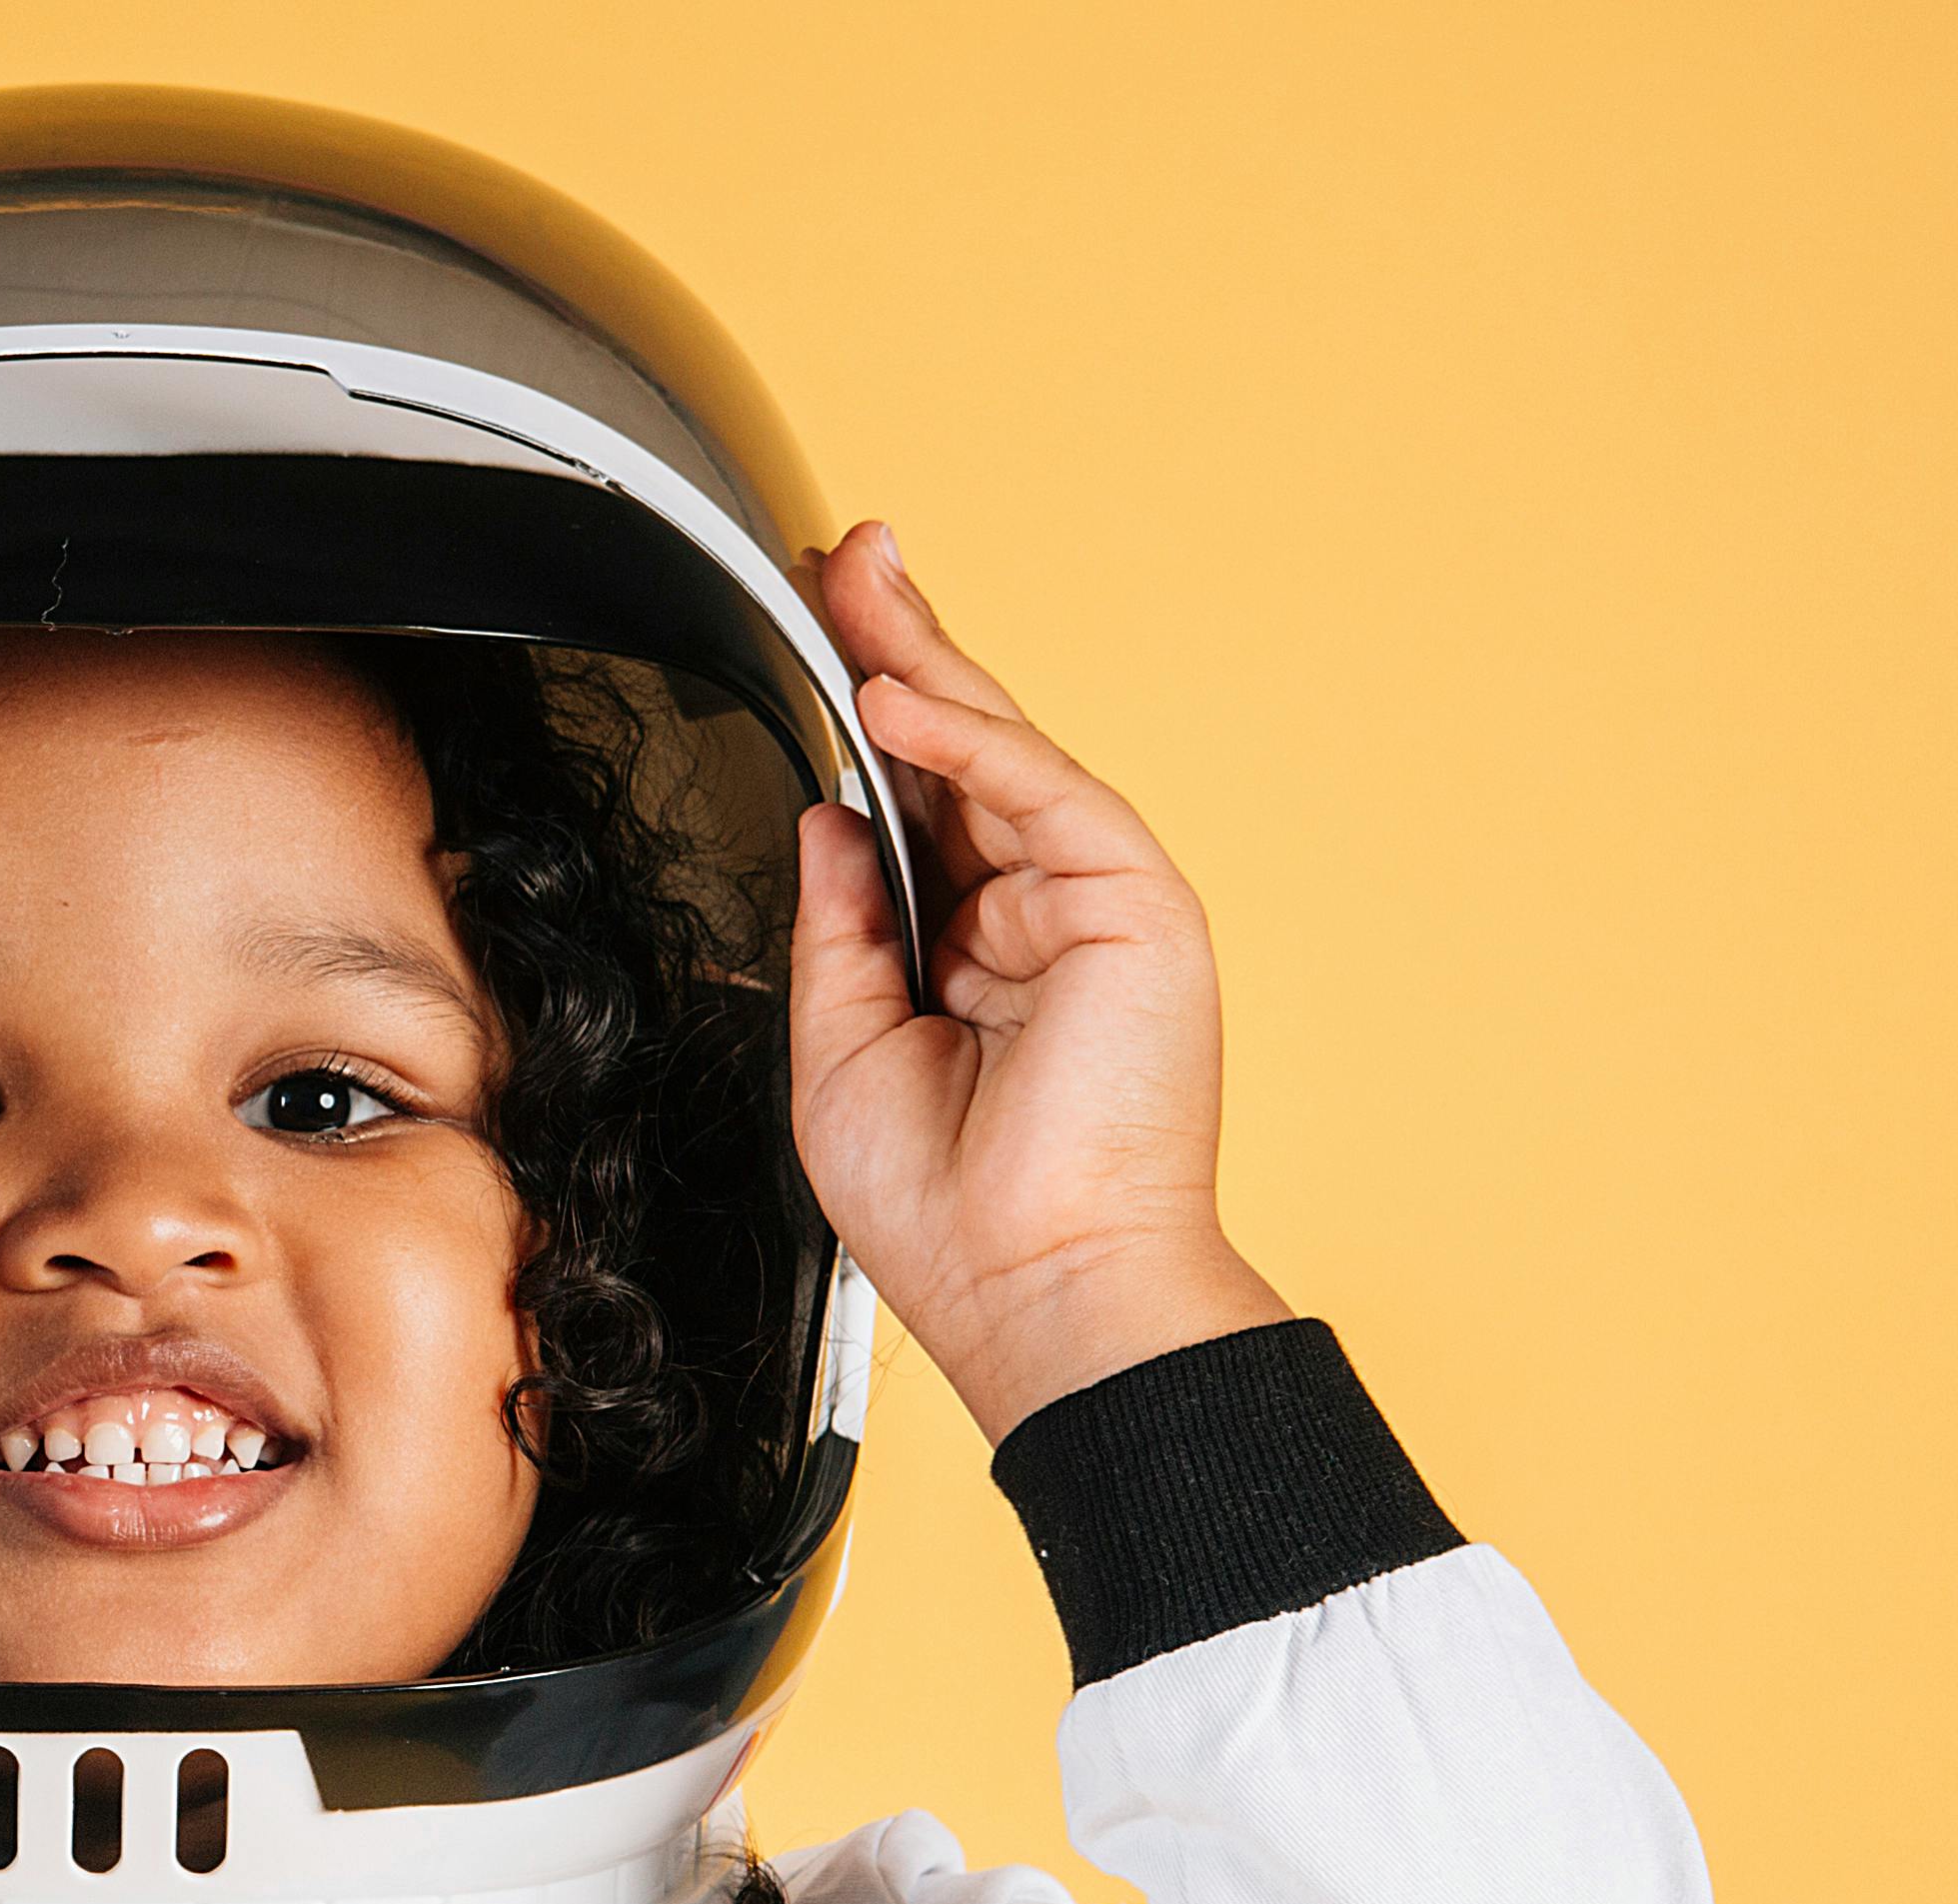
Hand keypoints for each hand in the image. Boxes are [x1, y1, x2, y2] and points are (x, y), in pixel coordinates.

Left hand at [789, 524, 1287, 1444]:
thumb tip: (831, 823)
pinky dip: (964, 739)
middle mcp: (1040, 918)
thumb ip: (840, 929)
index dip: (871, 727)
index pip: (920, 809)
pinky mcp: (1132, 904)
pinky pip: (1039, 791)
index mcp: (977, 956)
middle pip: (963, 754)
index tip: (824, 640)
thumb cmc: (954, 1216)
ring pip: (1000, 754)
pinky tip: (896, 697)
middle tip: (845, 557)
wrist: (1035, 1291)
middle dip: (899, 648)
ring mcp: (1094, 904)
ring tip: (858, 581)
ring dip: (924, 661)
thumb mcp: (844, 1051)